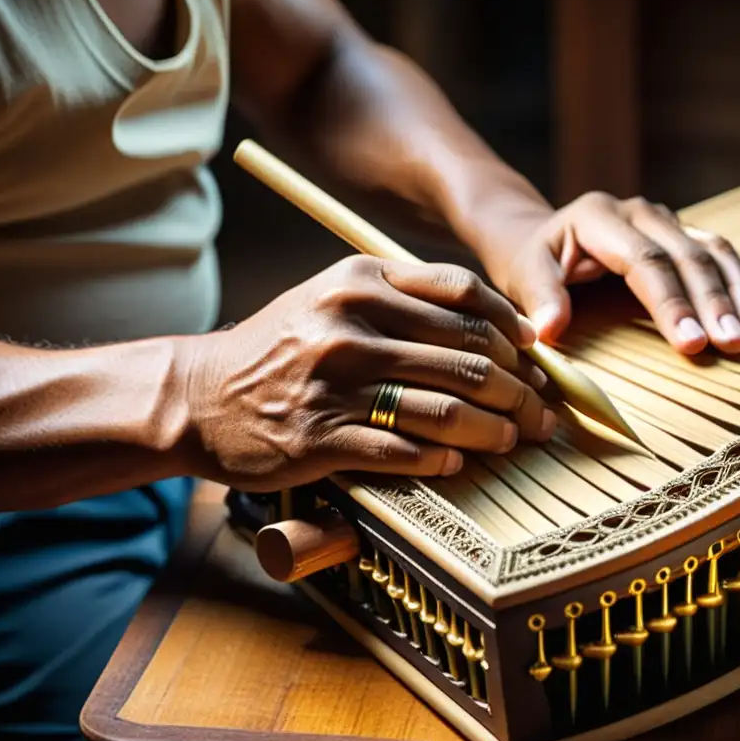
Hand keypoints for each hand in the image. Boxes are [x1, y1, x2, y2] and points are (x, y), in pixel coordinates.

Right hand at [179, 256, 554, 490]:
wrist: (200, 394)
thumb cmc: (284, 346)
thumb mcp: (335, 297)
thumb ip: (406, 299)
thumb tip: (496, 327)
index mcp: (360, 279)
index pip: (465, 295)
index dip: (513, 327)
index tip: (533, 356)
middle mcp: (350, 324)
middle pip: (468, 355)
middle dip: (519, 389)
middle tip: (539, 411)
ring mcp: (335, 383)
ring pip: (447, 408)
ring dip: (494, 429)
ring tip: (511, 438)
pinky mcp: (321, 438)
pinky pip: (407, 452)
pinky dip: (444, 459)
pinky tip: (459, 461)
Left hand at [478, 192, 739, 354]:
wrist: (537, 236)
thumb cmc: (530, 262)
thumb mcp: (521, 275)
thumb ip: (538, 298)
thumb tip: (549, 331)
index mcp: (598, 216)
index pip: (644, 260)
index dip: (670, 302)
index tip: (691, 345)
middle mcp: (637, 212)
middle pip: (684, 255)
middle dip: (711, 302)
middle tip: (732, 344)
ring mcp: (663, 220)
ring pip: (710, 250)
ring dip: (734, 293)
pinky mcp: (679, 234)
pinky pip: (717, 255)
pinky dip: (738, 285)